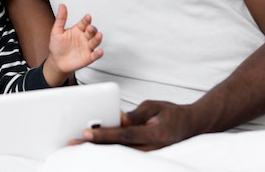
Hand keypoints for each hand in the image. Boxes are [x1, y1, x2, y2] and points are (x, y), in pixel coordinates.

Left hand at [45, 4, 102, 85]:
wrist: (56, 61)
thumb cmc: (57, 45)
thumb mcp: (56, 31)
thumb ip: (61, 19)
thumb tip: (62, 5)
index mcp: (77, 30)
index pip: (84, 23)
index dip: (86, 20)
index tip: (88, 17)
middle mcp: (84, 37)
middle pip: (91, 32)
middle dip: (92, 29)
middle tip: (90, 28)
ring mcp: (87, 47)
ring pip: (95, 42)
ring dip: (97, 39)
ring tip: (99, 35)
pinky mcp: (88, 57)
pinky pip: (95, 55)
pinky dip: (98, 54)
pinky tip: (100, 51)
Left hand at [71, 100, 196, 149]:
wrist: (191, 126)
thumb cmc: (171, 113)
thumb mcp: (153, 107)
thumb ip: (134, 115)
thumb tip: (118, 119)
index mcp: (156, 134)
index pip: (125, 135)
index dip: (105, 134)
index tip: (87, 133)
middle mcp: (154, 149)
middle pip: (119, 149)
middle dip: (94, 147)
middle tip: (73, 144)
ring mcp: (151, 156)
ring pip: (120, 155)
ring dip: (99, 151)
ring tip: (77, 148)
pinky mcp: (146, 158)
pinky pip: (125, 155)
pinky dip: (109, 152)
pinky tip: (94, 149)